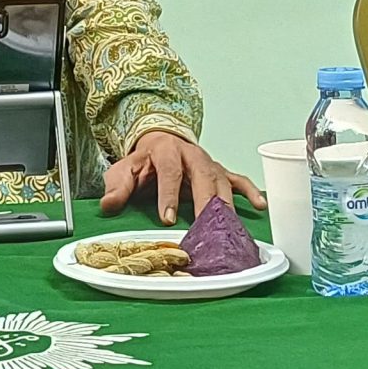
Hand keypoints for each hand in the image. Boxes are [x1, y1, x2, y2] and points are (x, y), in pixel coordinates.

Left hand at [99, 130, 266, 224]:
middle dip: (204, 202)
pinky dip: (250, 192)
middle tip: (205, 226)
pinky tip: (259, 205)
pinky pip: (238, 181)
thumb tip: (108, 205)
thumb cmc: (144, 161)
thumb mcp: (124, 170)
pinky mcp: (220, 171)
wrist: (160, 140)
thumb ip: (117, 187)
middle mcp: (192, 156)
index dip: (169, 195)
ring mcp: (209, 164)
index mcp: (166, 152)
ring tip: (229, 228)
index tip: (168, 218)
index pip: (170, 172)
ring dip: (226, 205)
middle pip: (203, 177)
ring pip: (222, 182)